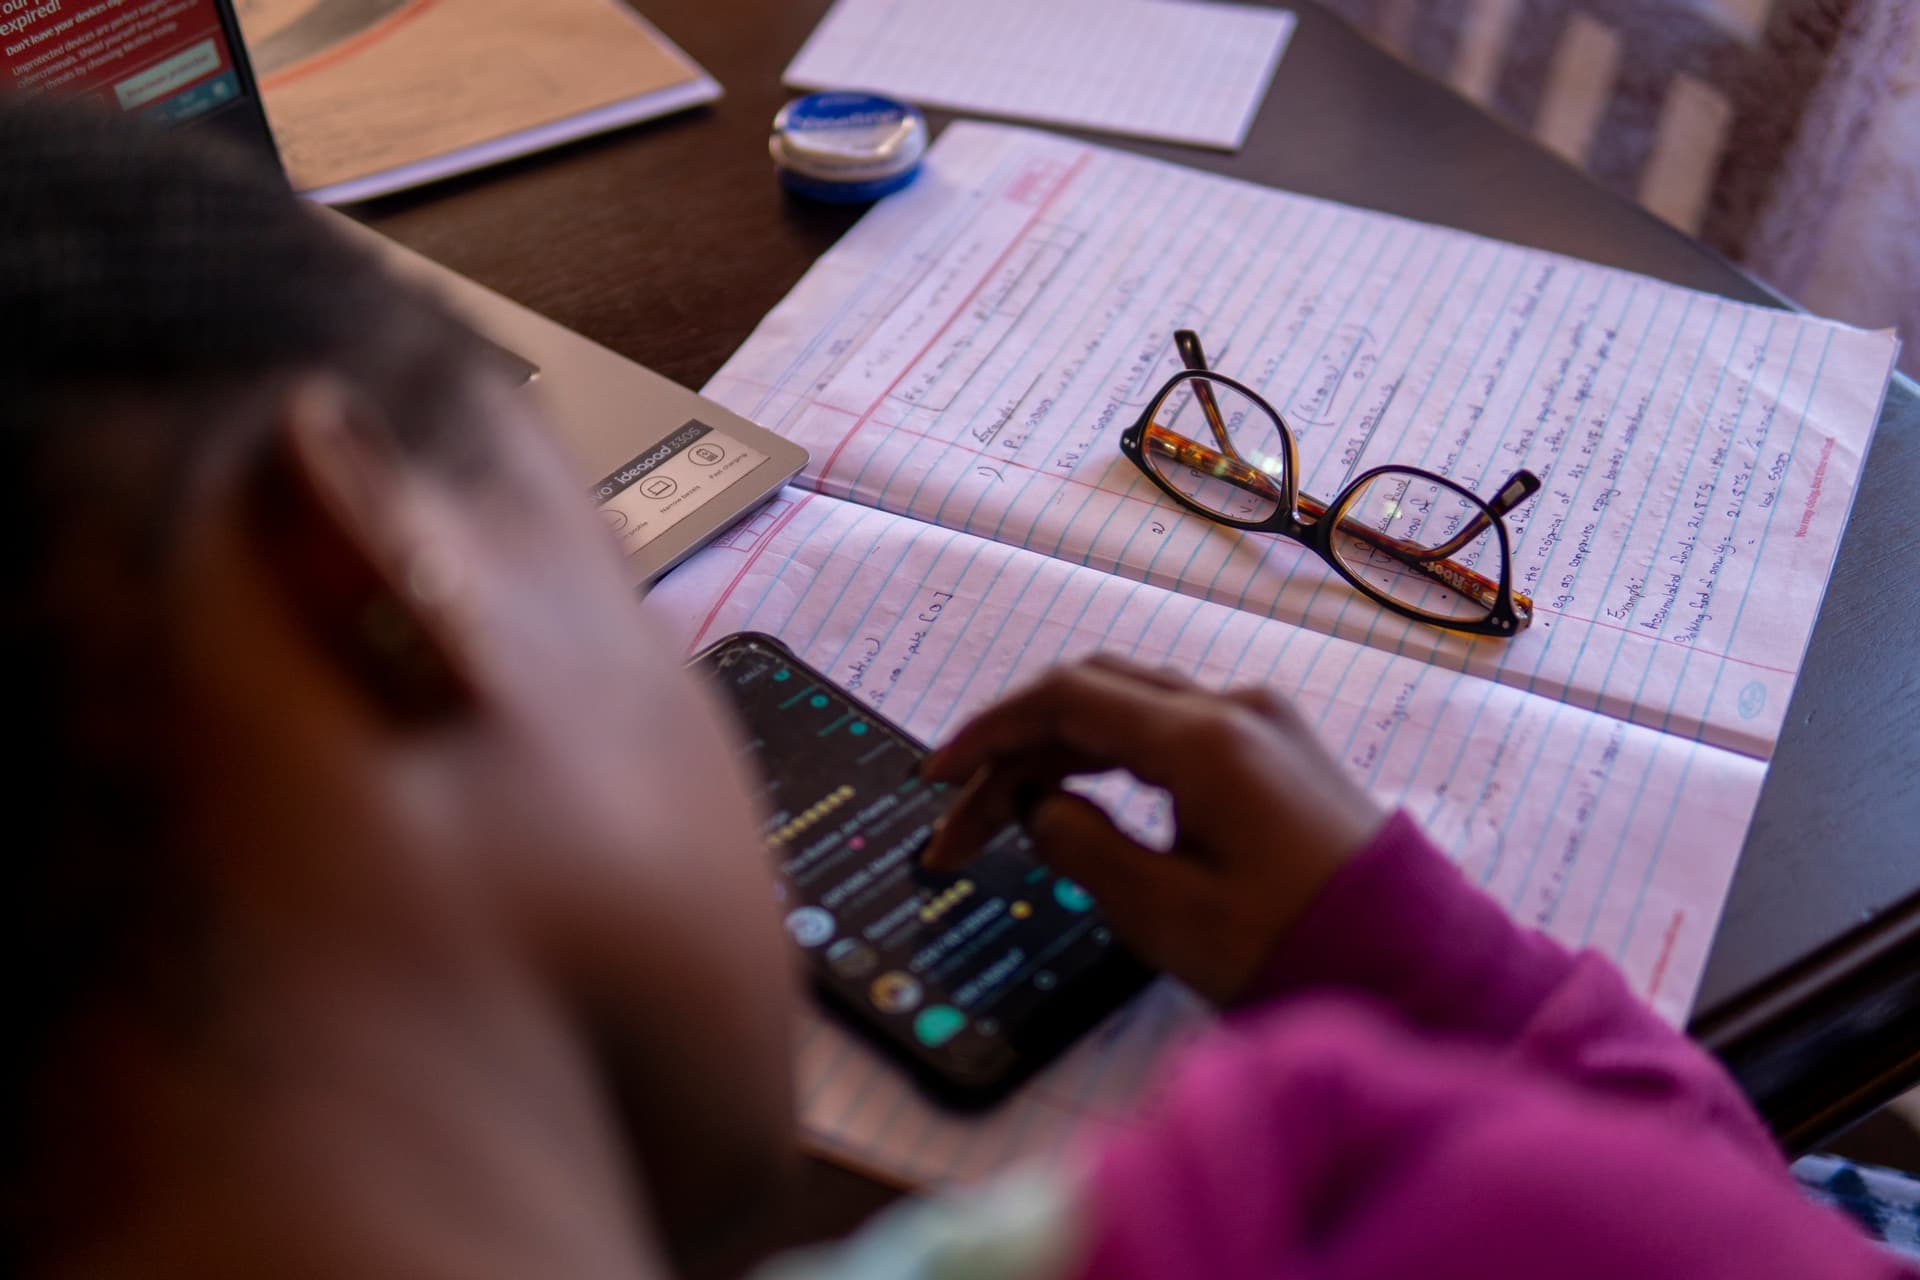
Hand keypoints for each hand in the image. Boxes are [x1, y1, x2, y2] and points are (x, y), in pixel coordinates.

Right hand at [920, 655, 1385, 1006]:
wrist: (1418, 967)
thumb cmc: (1299, 948)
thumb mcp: (1168, 914)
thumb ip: (1084, 847)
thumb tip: (1039, 806)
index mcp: (1207, 739)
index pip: (1066, 697)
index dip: (989, 732)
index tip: (937, 778)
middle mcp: (1235, 710)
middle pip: (1092, 694)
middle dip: (1014, 749)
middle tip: (962, 823)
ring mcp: (1260, 724)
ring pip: (1128, 709)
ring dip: (1058, 754)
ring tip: (1006, 823)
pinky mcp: (1273, 752)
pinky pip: (1169, 731)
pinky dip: (1110, 758)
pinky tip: (1078, 805)